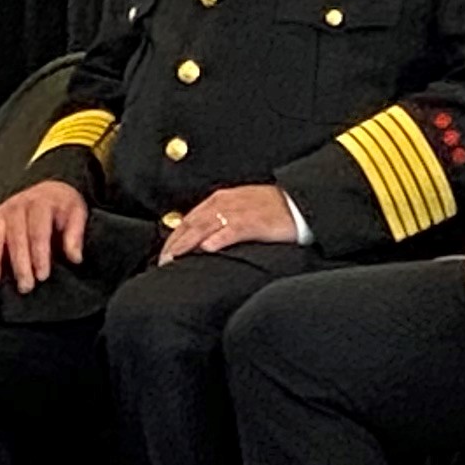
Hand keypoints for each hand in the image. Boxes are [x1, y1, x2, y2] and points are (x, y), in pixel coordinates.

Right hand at [0, 177, 87, 289]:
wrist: (49, 190)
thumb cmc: (62, 206)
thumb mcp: (77, 213)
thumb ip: (75, 235)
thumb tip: (74, 257)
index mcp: (40, 204)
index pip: (38, 232)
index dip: (40, 254)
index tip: (43, 275)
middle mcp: (17, 206)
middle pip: (15, 237)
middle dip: (19, 263)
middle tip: (25, 286)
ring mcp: (1, 212)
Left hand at [156, 182, 299, 264]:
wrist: (301, 203)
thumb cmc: (270, 209)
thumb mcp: (239, 210)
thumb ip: (218, 221)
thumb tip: (199, 241)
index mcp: (219, 200)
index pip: (188, 220)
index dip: (173, 238)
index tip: (163, 255)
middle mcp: (225, 203)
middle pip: (191, 224)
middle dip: (175, 244)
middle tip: (163, 263)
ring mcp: (239, 212)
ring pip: (206, 227)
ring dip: (188, 244)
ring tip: (175, 259)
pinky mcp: (256, 222)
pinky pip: (233, 229)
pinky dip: (219, 238)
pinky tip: (207, 248)